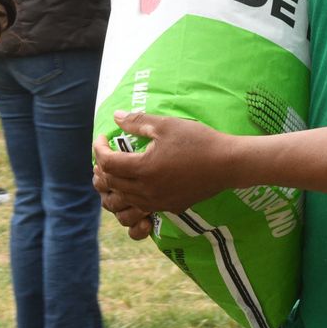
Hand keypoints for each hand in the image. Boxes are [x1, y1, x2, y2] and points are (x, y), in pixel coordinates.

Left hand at [92, 112, 238, 238]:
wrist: (228, 163)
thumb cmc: (198, 141)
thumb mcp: (166, 125)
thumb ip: (138, 122)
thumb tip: (116, 117)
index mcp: (143, 169)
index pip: (107, 163)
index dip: (98, 149)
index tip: (102, 138)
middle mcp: (147, 191)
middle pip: (111, 184)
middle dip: (102, 168)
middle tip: (105, 154)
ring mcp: (158, 203)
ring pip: (122, 203)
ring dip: (113, 189)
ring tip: (115, 174)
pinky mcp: (169, 207)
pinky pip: (140, 210)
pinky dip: (130, 200)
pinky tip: (136, 187)